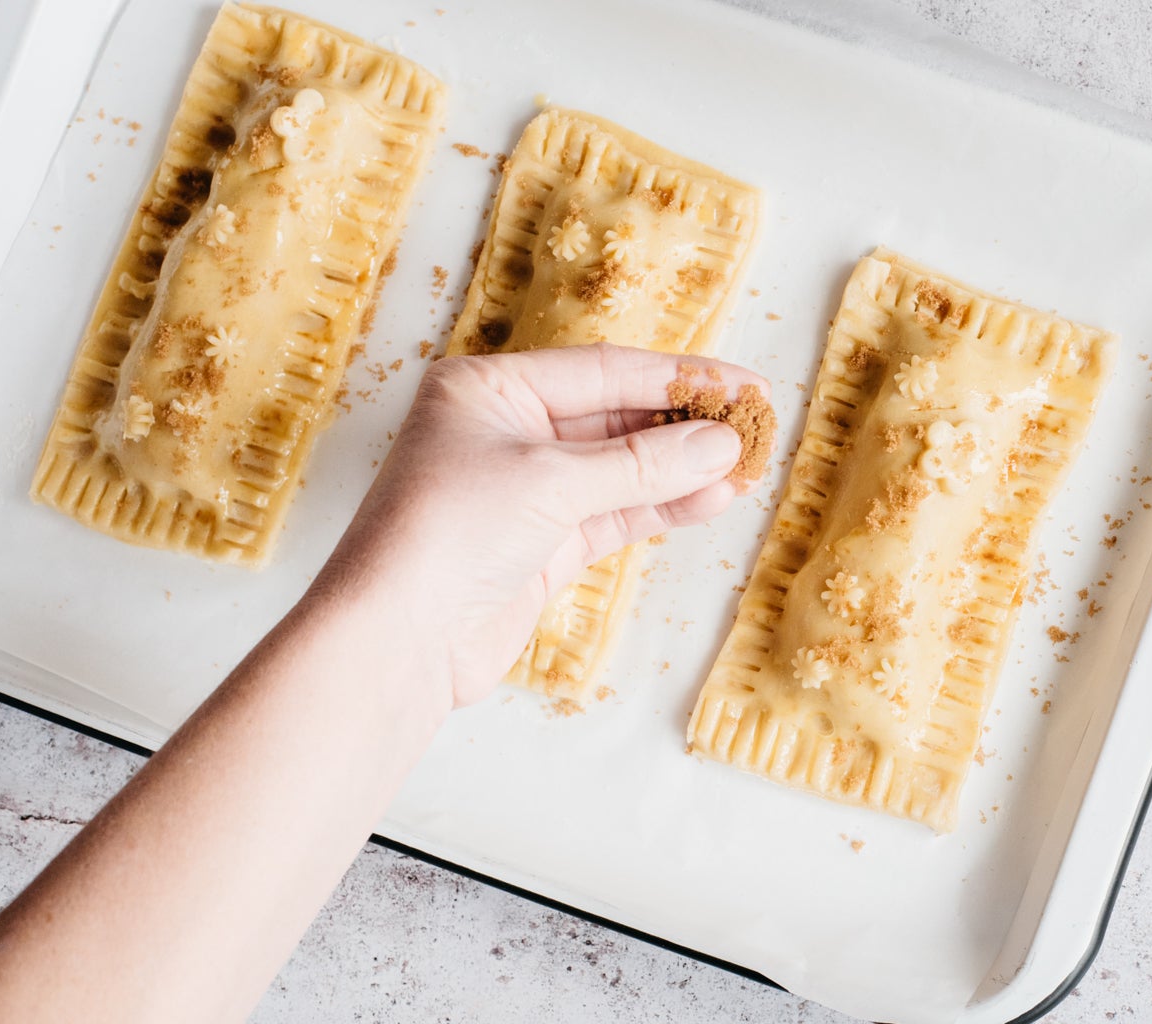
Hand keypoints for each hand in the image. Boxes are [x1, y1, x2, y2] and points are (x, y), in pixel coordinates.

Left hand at [306, 342, 764, 709]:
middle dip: (687, 424)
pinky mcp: (544, 543)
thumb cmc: (447, 535)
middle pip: (617, 416)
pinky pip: (618, 513)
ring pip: (623, 469)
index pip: (604, 370)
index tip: (744, 386)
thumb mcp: (553, 482)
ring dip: (684, 469)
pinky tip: (713, 499)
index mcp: (490, 389)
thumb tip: (722, 444)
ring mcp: (527, 489)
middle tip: (754, 425)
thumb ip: (643, 463)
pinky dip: (664, 507)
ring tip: (747, 465)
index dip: (680, 377)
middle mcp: (507, 431)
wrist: (397, 639)